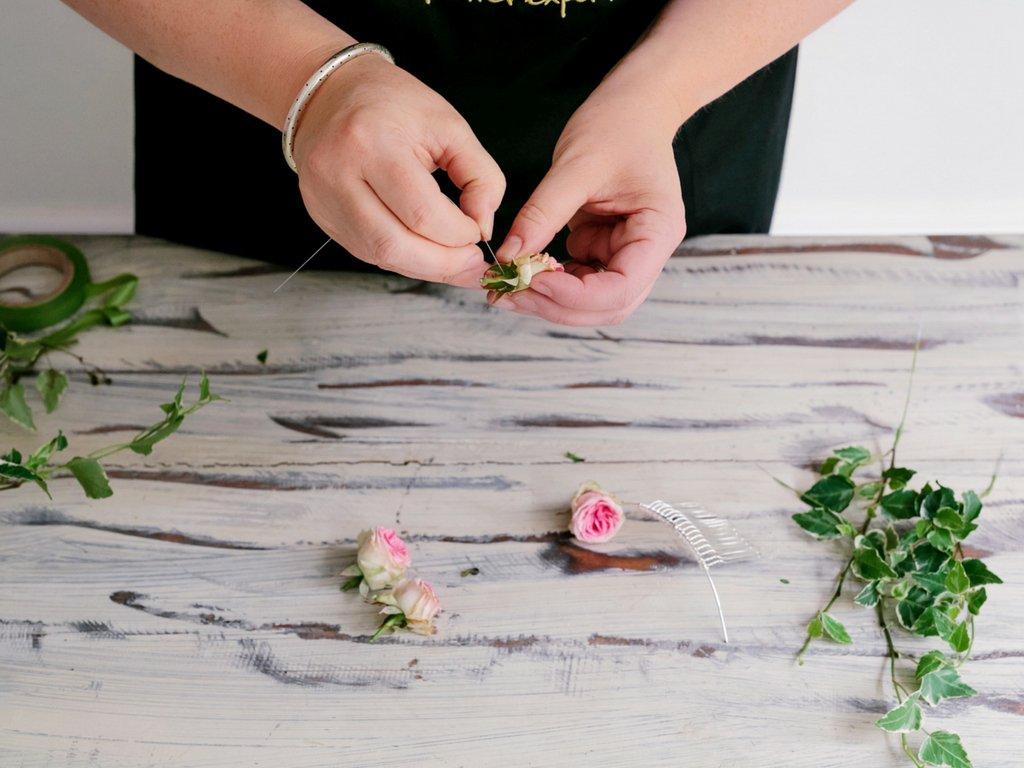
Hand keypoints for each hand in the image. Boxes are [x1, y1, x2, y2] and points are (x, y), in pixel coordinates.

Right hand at [293, 55, 504, 286]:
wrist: (331, 93)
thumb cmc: (392, 104)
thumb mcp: (449, 126)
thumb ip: (481, 176)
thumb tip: (483, 225)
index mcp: (371, 141)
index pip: (422, 213)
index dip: (459, 234)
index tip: (478, 231)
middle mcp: (338, 173)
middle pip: (395, 244)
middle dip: (443, 264)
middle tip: (472, 264)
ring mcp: (323, 198)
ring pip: (380, 256)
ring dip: (424, 267)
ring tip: (453, 264)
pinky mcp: (321, 215)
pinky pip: (367, 252)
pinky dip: (402, 258)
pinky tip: (424, 252)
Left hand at [495, 79, 685, 324]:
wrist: (633, 108)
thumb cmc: (617, 126)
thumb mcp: (576, 166)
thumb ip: (542, 214)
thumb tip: (509, 256)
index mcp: (658, 231)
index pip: (621, 288)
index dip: (574, 295)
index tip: (532, 280)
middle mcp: (647, 252)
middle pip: (607, 306)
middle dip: (556, 305)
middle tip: (507, 293)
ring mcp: (626, 254)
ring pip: (591, 303)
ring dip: (549, 301)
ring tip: (506, 287)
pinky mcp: (604, 250)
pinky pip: (577, 282)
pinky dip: (548, 283)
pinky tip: (520, 270)